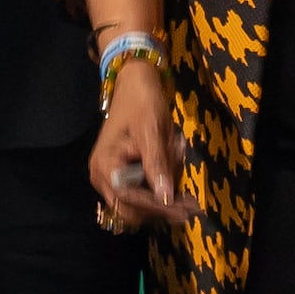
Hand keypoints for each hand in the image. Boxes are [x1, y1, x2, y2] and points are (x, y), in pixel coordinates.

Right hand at [89, 51, 191, 230]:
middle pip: (132, 208)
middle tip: (192, 205)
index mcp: (105, 165)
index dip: (156, 206)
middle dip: (161, 206)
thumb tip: (165, 197)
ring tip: (178, 161)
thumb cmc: (141, 103)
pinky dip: (161, 184)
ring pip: (141, 202)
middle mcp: (103, 177)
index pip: (128, 198)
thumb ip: (156, 164)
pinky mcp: (124, 174)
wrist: (135, 83)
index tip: (183, 210)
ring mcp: (112, 177)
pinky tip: (173, 162)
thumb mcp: (152, 131)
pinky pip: (144, 190)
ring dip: (163, 193)